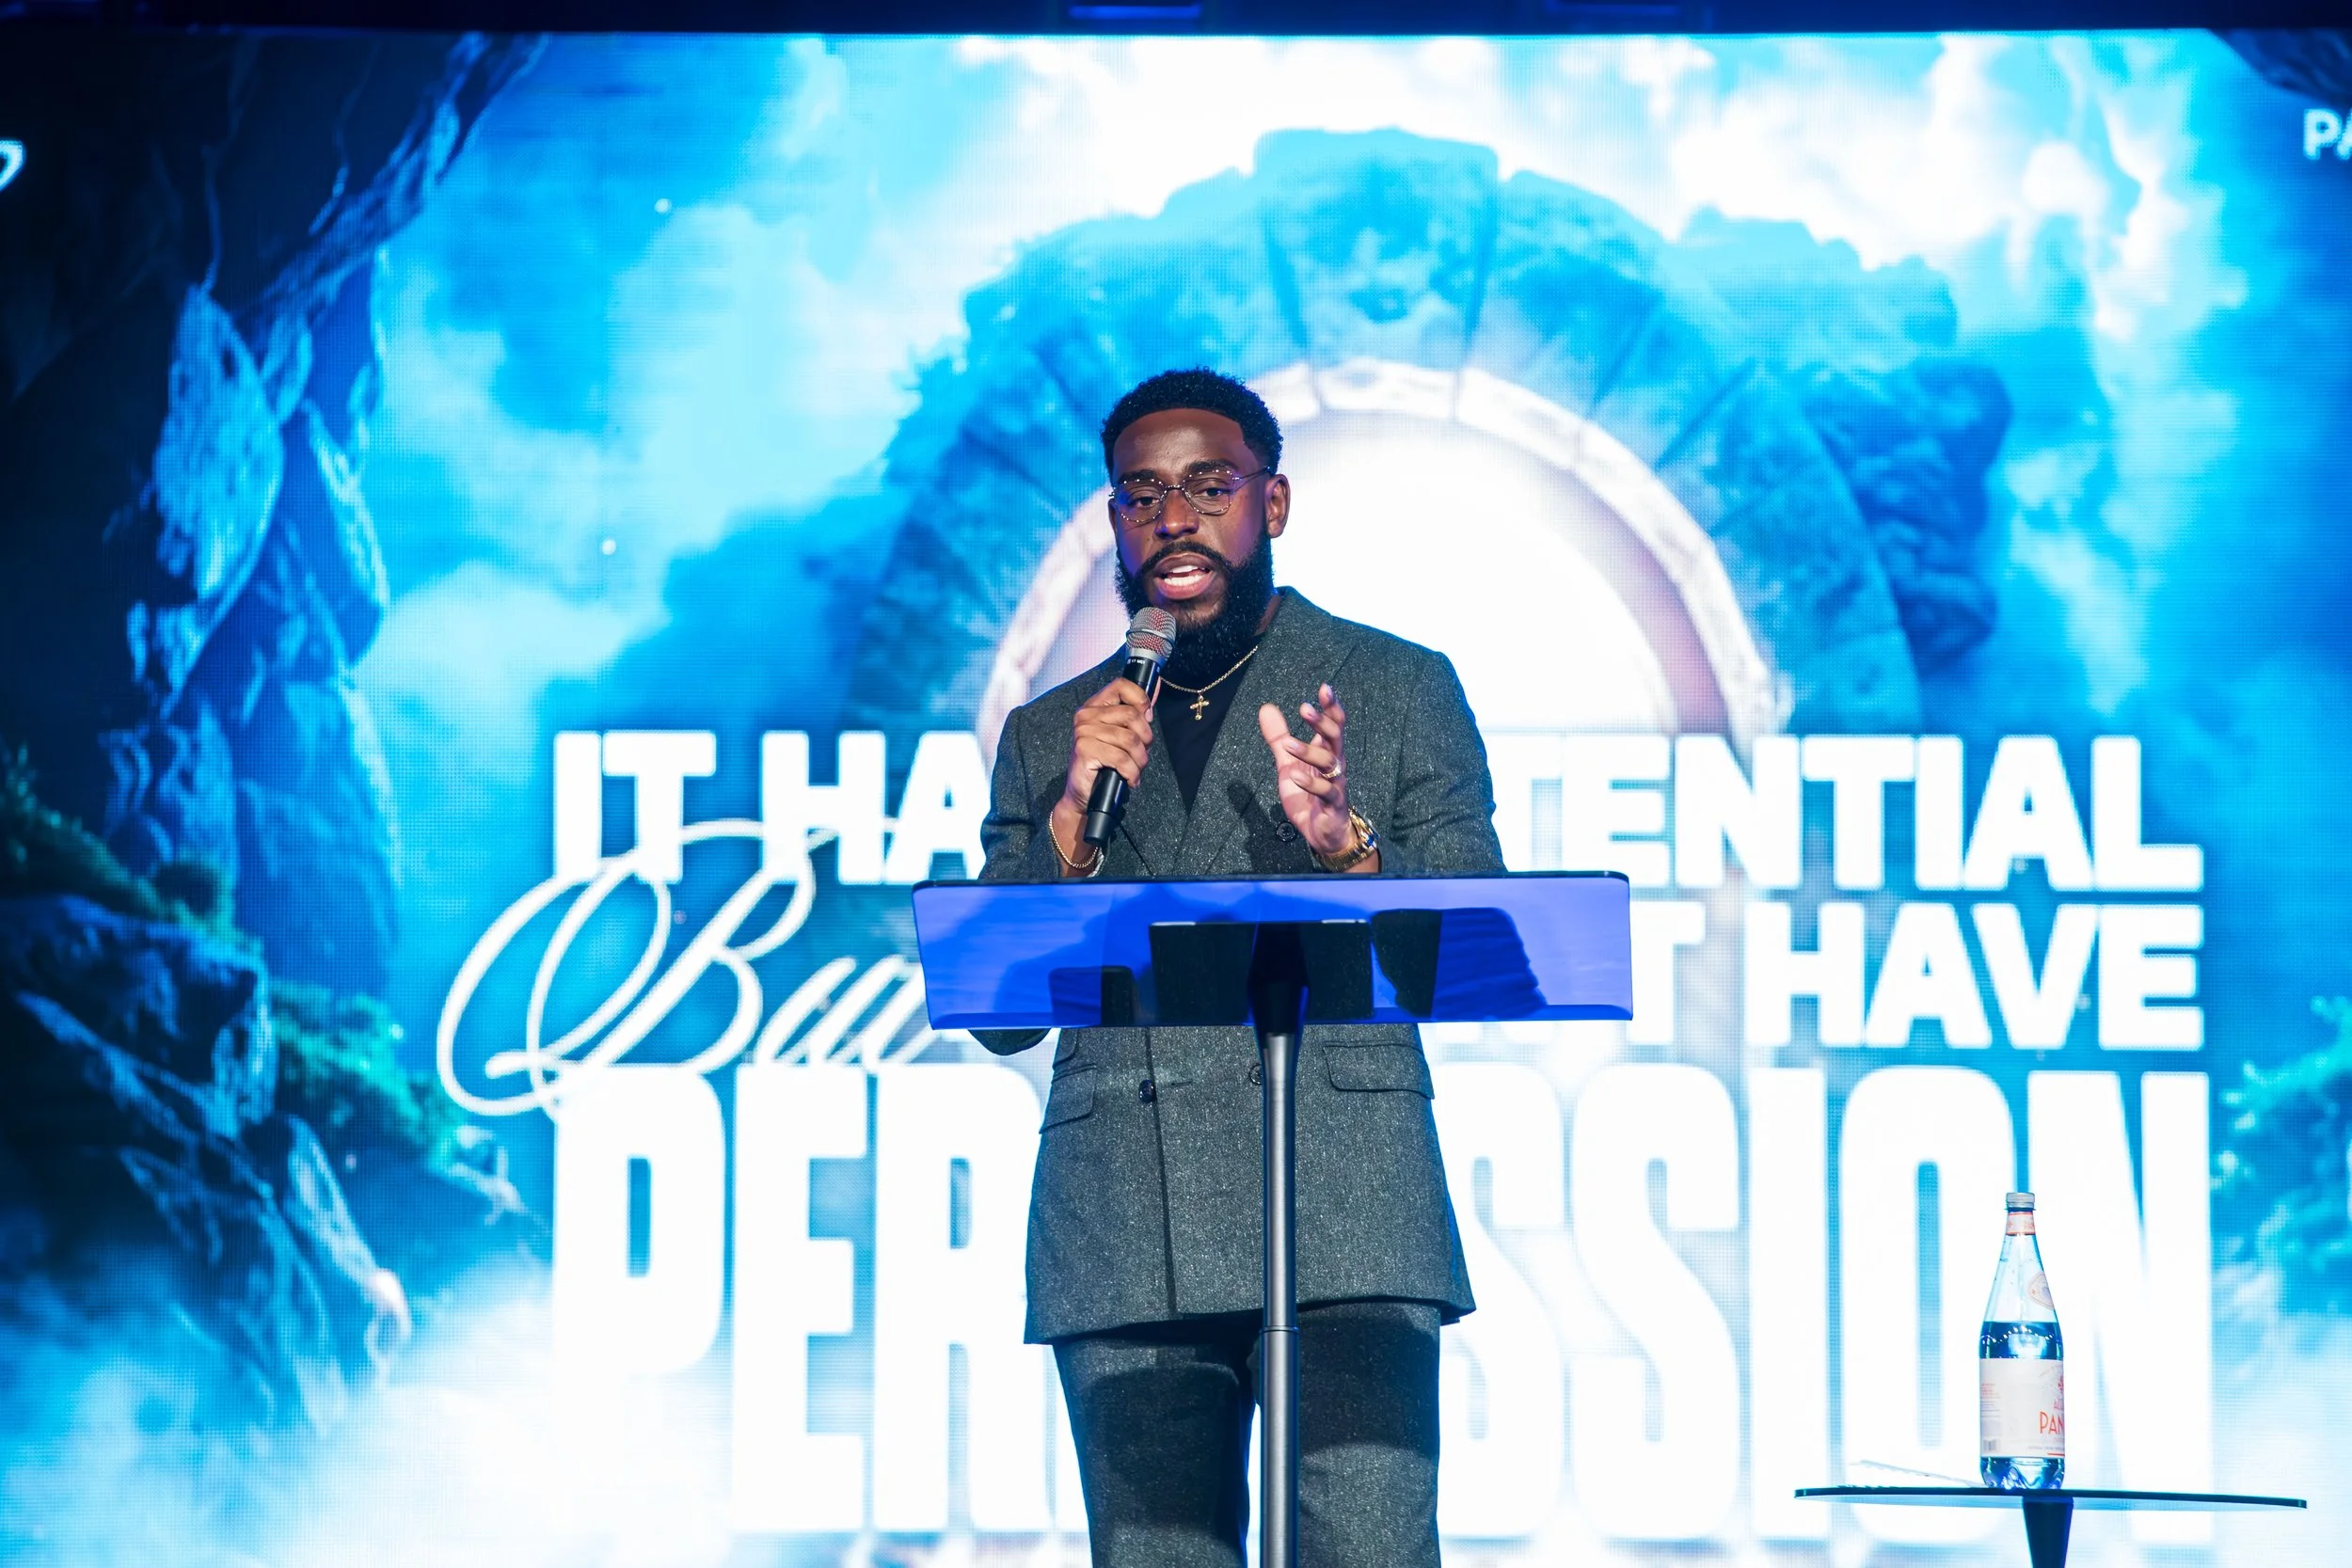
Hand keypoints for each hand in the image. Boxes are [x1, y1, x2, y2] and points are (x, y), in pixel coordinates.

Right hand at [1051, 676, 1154, 868]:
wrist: (1083, 794)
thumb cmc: (1103, 765)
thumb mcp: (1120, 736)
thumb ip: (1134, 715)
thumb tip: (1156, 689)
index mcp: (1095, 706)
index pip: (1122, 685)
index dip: (1141, 699)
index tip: (1147, 717)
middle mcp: (1086, 715)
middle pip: (1132, 715)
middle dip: (1145, 738)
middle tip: (1141, 753)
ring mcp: (1083, 732)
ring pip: (1130, 739)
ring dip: (1140, 760)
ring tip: (1135, 769)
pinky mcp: (1084, 750)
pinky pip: (1121, 758)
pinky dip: (1132, 772)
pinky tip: (1130, 779)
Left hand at [1256, 683, 1372, 867]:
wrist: (1322, 832)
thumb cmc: (1309, 795)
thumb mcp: (1288, 763)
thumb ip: (1279, 738)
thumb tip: (1266, 708)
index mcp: (1326, 752)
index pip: (1333, 724)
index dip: (1330, 707)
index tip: (1324, 688)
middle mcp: (1335, 764)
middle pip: (1335, 738)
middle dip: (1322, 722)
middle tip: (1304, 708)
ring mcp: (1335, 784)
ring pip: (1329, 763)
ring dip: (1308, 751)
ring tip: (1288, 744)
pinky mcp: (1332, 804)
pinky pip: (1325, 791)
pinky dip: (1310, 783)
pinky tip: (1294, 775)